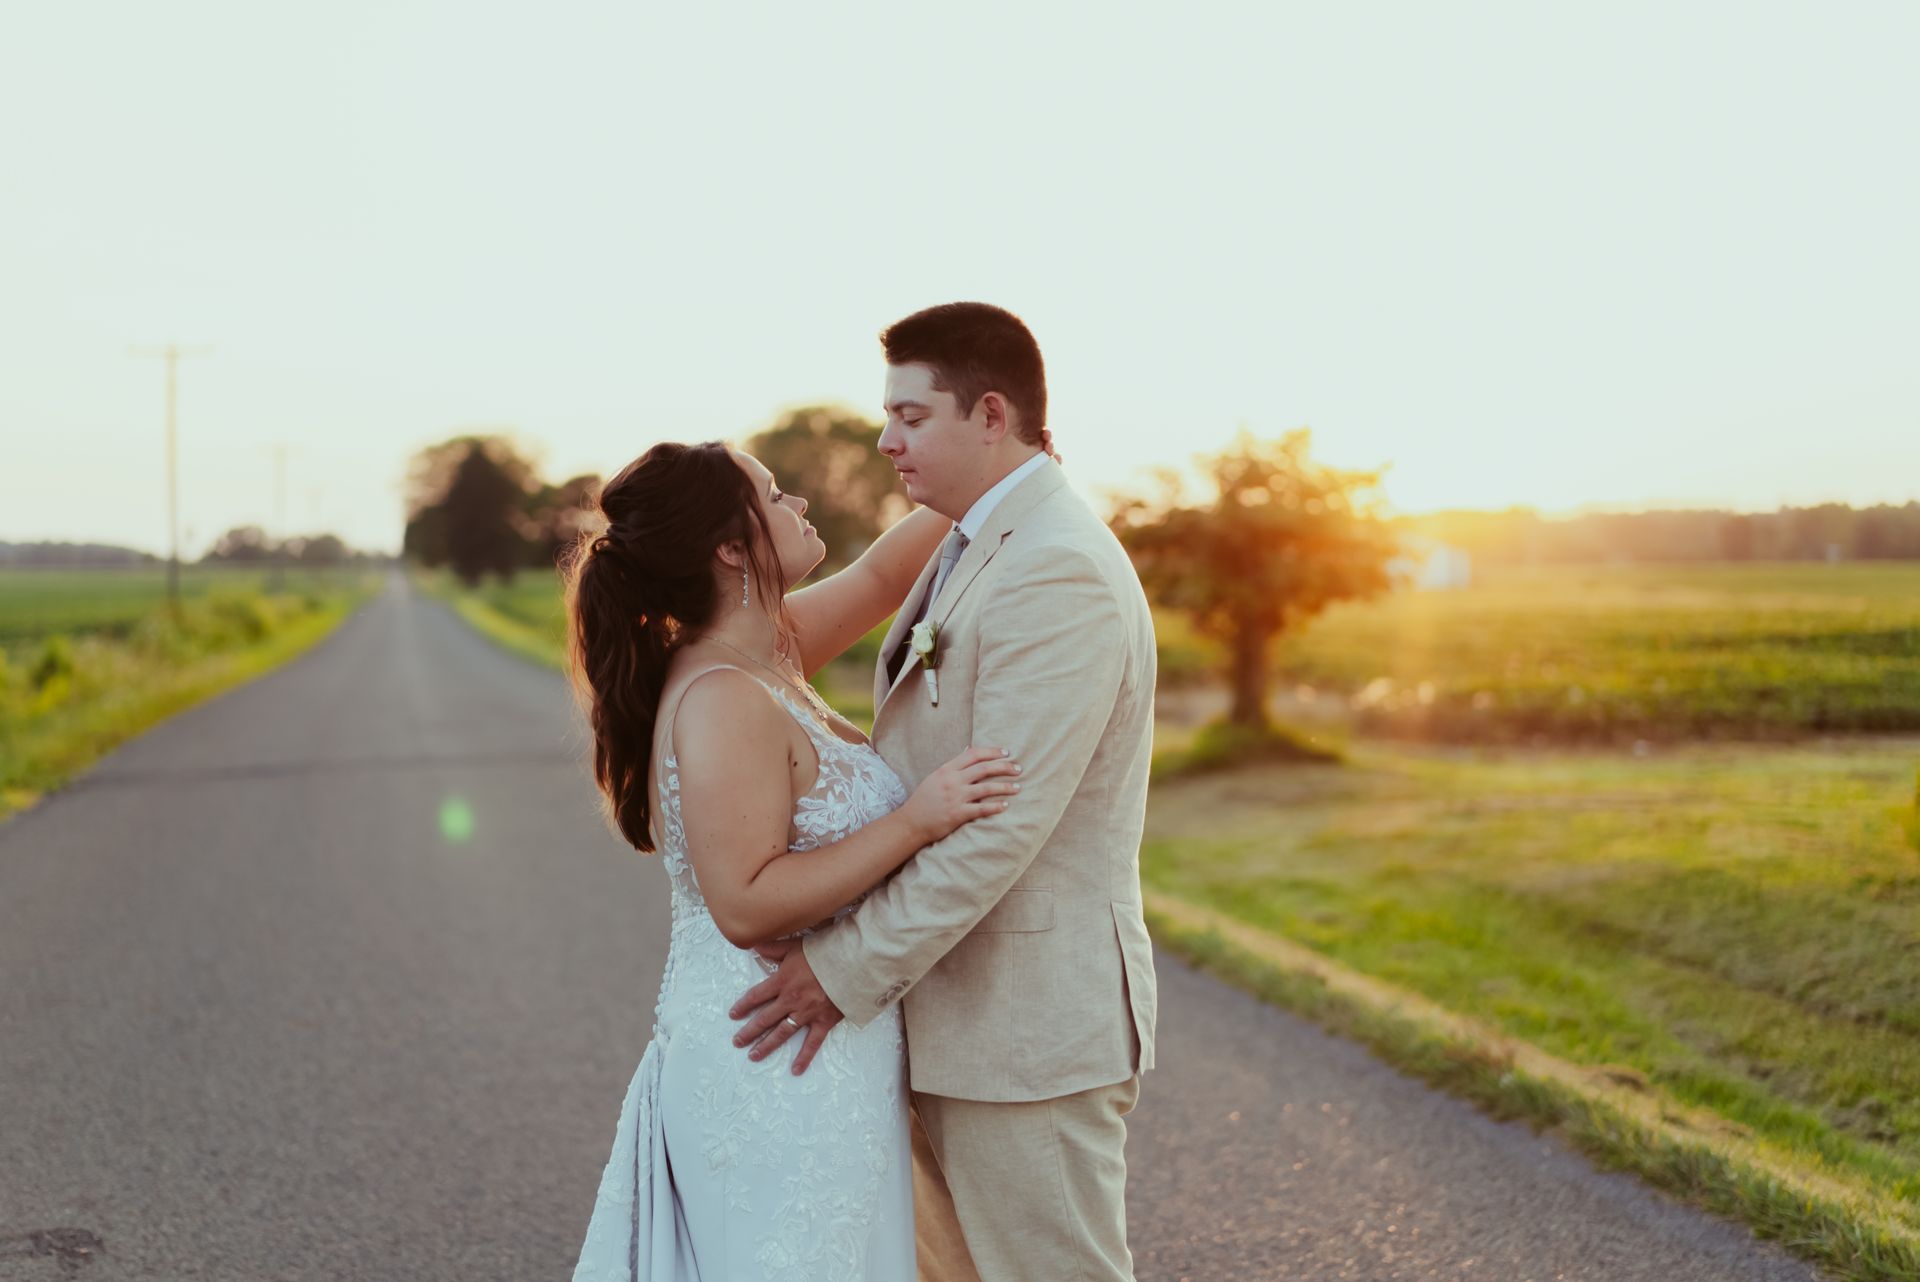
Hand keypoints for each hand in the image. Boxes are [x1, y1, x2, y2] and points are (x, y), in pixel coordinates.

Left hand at [730, 939, 844, 1073]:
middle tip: (737, 1042)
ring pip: (781, 1033)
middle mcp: (790, 1000)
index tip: (733, 1015)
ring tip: (753, 1056)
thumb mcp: (795, 945)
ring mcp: (806, 1013)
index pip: (756, 996)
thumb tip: (754, 945)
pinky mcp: (823, 1022)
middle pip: (765, 1018)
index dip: (743, 1006)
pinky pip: (812, 1043)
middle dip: (749, 1031)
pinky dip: (804, 1057)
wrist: (852, 963)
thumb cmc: (824, 952)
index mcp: (782, 981)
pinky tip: (795, 1070)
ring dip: (766, 1045)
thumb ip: (773, 948)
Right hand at [901, 745, 1020, 842]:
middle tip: (1018, 769)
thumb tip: (969, 749)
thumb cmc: (924, 800)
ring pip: (986, 788)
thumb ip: (954, 765)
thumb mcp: (936, 777)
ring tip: (1018, 787)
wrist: (911, 822)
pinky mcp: (957, 814)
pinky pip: (981, 809)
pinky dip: (995, 807)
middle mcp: (952, 781)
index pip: (974, 754)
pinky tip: (1006, 806)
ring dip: (1005, 787)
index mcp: (947, 769)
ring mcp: (955, 798)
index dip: (992, 752)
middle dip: (1004, 767)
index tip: (1007, 753)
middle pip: (984, 768)